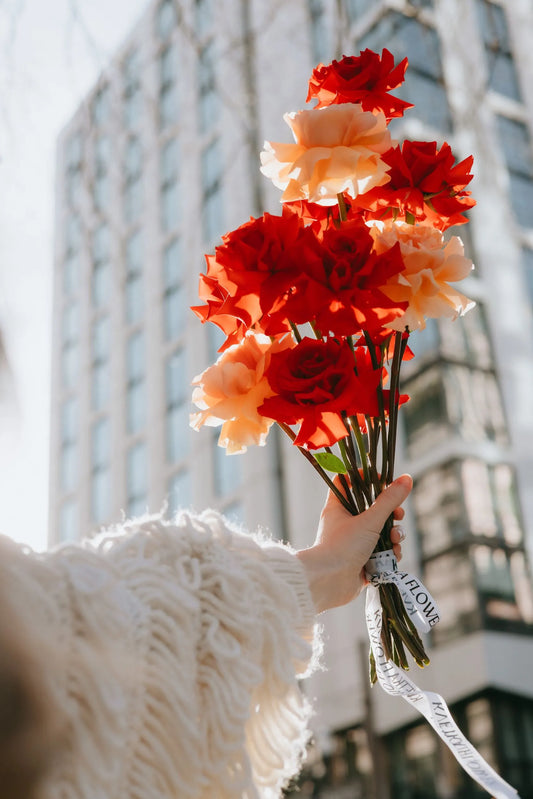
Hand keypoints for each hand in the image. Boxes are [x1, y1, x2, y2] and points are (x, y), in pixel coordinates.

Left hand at [296, 475, 411, 612]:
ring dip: (393, 536)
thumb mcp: (369, 520)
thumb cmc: (342, 546)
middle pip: (372, 510)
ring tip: (395, 541)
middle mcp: (344, 524)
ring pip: (381, 533)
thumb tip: (407, 478)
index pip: (346, 483)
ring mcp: (353, 544)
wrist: (329, 582)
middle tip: (398, 516)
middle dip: (390, 514)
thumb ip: (389, 500)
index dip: (363, 478)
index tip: (381, 480)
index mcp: (338, 508)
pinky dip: (389, 554)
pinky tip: (392, 556)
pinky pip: (381, 553)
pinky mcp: (362, 562)